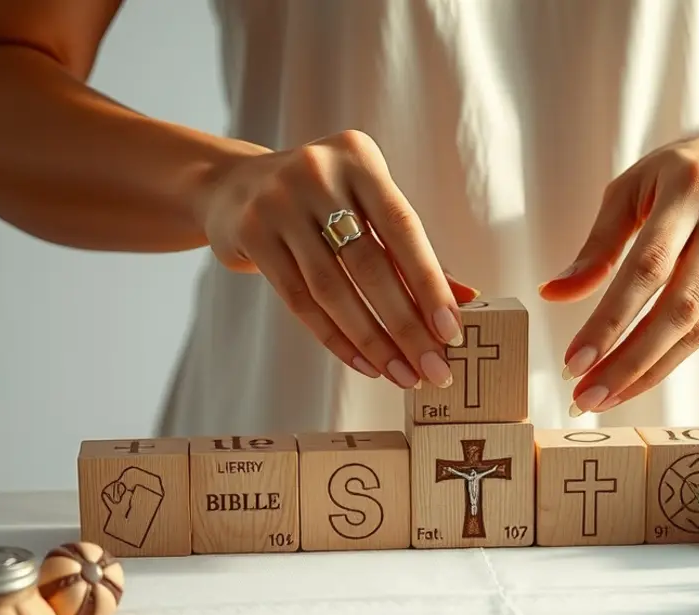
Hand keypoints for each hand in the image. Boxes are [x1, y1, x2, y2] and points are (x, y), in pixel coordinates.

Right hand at [201, 130, 478, 389]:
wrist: (232, 188)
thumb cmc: (319, 203)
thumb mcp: (365, 208)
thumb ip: (410, 251)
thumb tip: (466, 300)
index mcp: (358, 157)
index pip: (403, 227)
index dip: (430, 283)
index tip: (452, 332)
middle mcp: (317, 173)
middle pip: (369, 264)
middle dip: (406, 325)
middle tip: (434, 369)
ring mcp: (278, 202)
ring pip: (332, 289)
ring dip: (373, 341)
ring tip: (402, 374)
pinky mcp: (251, 234)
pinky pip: (299, 300)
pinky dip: (335, 338)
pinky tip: (364, 363)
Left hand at [539, 134, 698, 414]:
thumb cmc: (679, 176)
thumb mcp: (632, 190)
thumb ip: (597, 245)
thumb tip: (554, 294)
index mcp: (687, 188)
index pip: (646, 267)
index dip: (610, 320)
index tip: (575, 361)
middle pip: (677, 307)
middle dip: (628, 361)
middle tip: (587, 396)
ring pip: (698, 326)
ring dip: (648, 370)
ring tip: (606, 396)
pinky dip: (670, 356)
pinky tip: (637, 375)